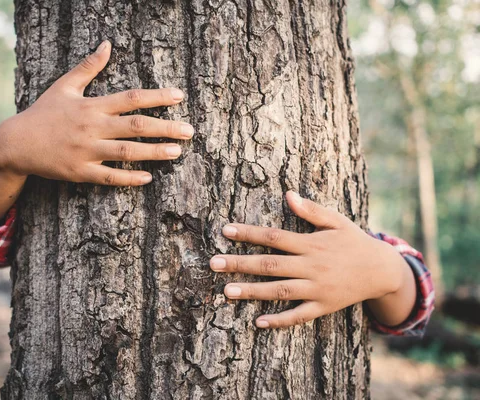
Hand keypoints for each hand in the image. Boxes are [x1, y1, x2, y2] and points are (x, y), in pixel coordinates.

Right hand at [0, 40, 193, 185]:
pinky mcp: (81, 173)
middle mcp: (92, 128)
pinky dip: (130, 178)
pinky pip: (110, 177)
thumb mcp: (64, 85)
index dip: (157, 97)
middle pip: (136, 126)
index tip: (180, 96)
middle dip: (166, 127)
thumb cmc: (43, 113)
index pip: (131, 98)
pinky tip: (149, 177)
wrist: (16, 144)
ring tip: (177, 151)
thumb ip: (88, 66)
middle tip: (190, 130)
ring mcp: (87, 152)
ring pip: (127, 152)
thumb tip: (107, 44)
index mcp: (92, 106)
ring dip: (154, 152)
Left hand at [209, 191, 409, 328]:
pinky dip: (280, 320)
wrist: (382, 270)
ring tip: (226, 291)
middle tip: (214, 263)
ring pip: (279, 291)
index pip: (273, 237)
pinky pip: (299, 315)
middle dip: (240, 264)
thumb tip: (288, 194)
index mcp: (311, 243)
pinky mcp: (323, 306)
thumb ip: (311, 210)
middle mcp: (311, 266)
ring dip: (252, 291)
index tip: (226, 231)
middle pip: (270, 265)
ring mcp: (317, 288)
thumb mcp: (336, 221)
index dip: (248, 234)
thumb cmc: (354, 241)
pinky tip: (258, 322)